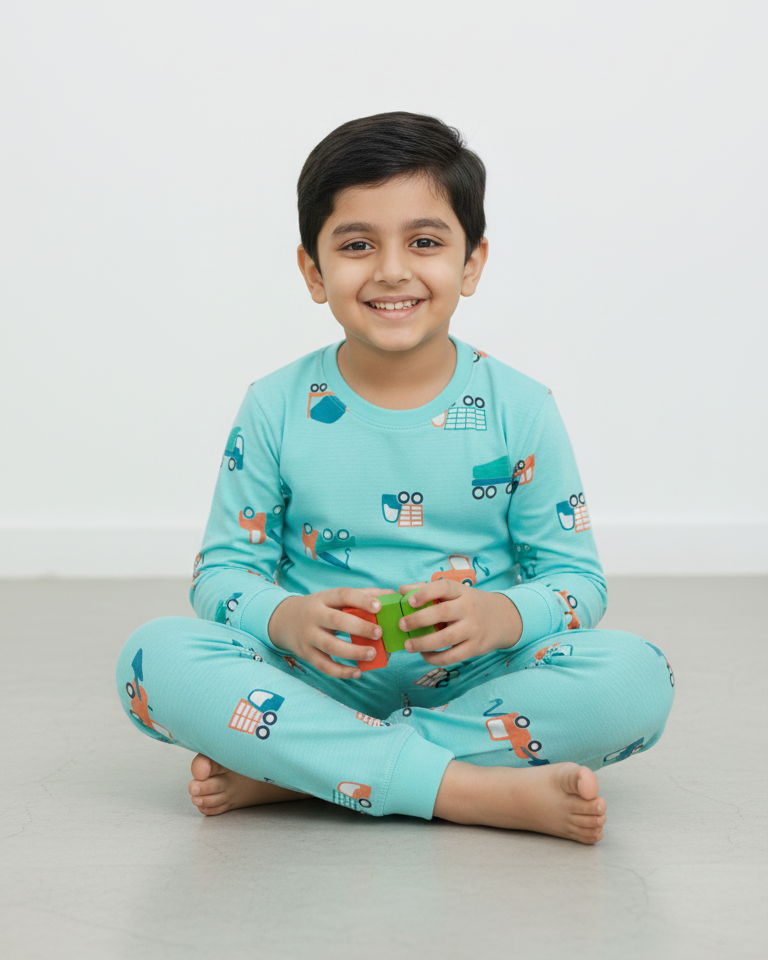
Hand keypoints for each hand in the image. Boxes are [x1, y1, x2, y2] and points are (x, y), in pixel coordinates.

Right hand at [267, 587, 396, 678]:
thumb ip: (361, 595)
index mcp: (323, 598)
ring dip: (353, 652)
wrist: (284, 620)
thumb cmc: (320, 608)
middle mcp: (314, 616)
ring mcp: (308, 636)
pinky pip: (324, 665)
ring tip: (373, 653)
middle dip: (360, 627)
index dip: (361, 600)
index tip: (379, 607)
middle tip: (379, 633)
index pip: (342, 595)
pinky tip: (358, 672)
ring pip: (330, 646)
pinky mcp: (306, 654)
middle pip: (336, 621)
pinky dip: (341, 671)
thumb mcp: (333, 598)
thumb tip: (390, 594)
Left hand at [397, 580, 521, 664]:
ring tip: (408, 645)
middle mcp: (468, 608)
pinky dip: (435, 658)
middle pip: (442, 613)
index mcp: (461, 591)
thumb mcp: (455, 592)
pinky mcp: (475, 648)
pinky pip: (452, 656)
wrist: (502, 619)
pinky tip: (424, 655)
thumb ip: (426, 589)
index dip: (425, 593)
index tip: (409, 601)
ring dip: (424, 643)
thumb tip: (401, 590)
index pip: (443, 587)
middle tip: (402, 625)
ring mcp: (473, 629)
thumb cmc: (468, 604)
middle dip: (419, 620)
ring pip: (446, 638)